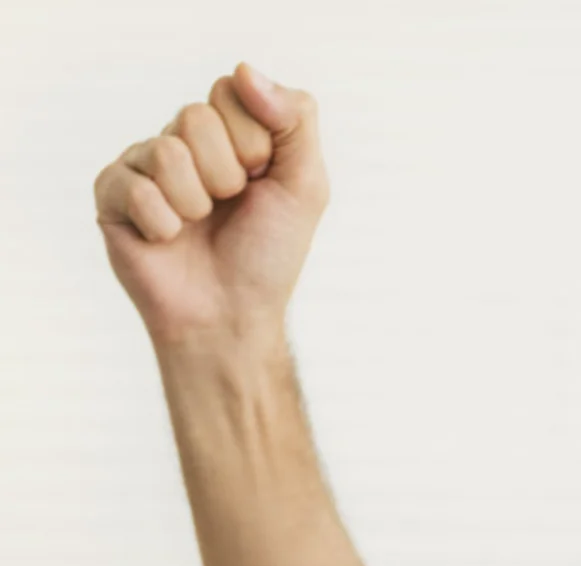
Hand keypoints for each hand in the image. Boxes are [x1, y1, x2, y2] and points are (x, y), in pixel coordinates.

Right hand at [92, 63, 328, 347]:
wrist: (233, 317)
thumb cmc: (269, 256)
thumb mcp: (306, 187)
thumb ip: (295, 121)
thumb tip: (245, 70)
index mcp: (226, 132)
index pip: (231, 90)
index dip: (254, 143)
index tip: (261, 180)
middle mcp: (182, 141)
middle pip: (196, 117)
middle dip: (227, 175)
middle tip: (230, 208)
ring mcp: (143, 165)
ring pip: (168, 152)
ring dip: (197, 202)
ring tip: (198, 227)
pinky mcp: (112, 194)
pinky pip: (136, 188)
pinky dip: (164, 225)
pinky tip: (169, 241)